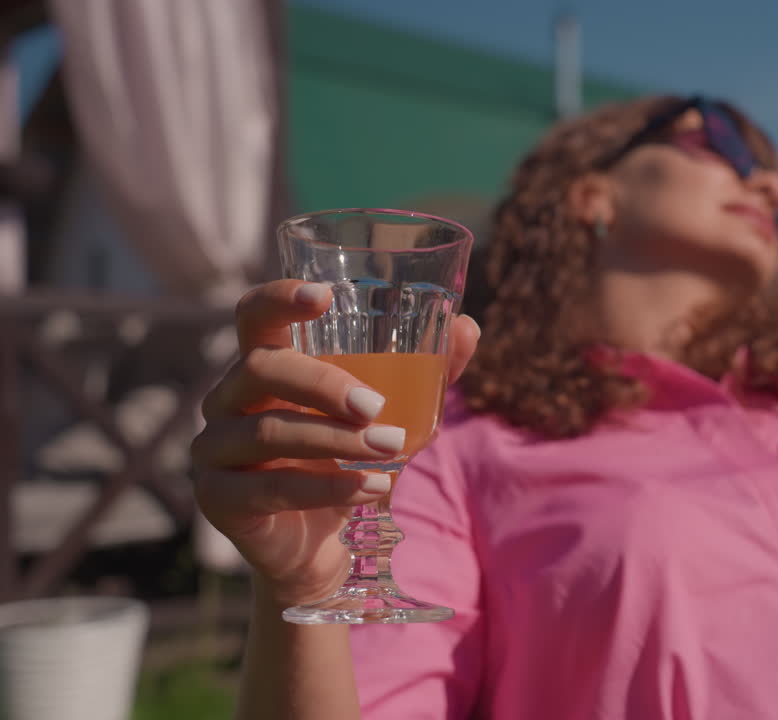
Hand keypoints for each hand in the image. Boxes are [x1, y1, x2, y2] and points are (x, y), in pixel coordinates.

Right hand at [191, 280, 479, 606]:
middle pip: (260, 368)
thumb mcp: (394, 415)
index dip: (279, 298)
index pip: (254, 315)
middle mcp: (228, 399)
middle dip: (323, 384)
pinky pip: (268, 487)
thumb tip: (468, 326)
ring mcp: (213, 448)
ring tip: (389, 450)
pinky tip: (371, 488)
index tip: (324, 296)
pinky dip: (327, 487)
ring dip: (336, 441)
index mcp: (265, 365)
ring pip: (267, 431)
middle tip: (376, 407)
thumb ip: (427, 372)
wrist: (323, 548)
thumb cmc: (350, 464)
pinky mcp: (216, 498)